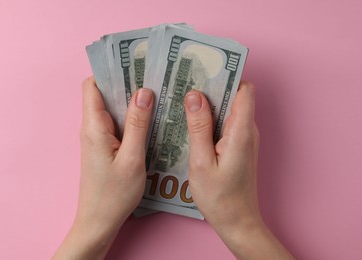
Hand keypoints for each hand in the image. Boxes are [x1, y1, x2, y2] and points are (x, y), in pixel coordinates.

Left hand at [53, 77, 152, 259]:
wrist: (99, 220)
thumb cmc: (114, 194)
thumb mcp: (132, 158)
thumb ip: (137, 124)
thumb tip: (143, 92)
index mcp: (94, 126)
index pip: (92, 85)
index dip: (110, 72)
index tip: (134, 65)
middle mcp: (92, 128)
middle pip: (104, 94)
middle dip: (126, 83)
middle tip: (153, 79)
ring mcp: (98, 137)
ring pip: (112, 108)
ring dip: (131, 101)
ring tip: (156, 96)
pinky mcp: (104, 146)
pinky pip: (117, 123)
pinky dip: (131, 117)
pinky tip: (150, 119)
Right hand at [185, 81, 293, 258]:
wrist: (237, 222)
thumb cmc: (219, 197)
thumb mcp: (201, 161)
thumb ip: (199, 127)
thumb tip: (194, 96)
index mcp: (241, 131)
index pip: (244, 89)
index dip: (227, 76)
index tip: (204, 69)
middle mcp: (247, 131)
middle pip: (235, 96)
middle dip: (212, 87)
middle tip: (185, 83)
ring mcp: (244, 139)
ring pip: (229, 110)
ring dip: (209, 103)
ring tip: (183, 100)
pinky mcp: (238, 147)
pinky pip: (226, 123)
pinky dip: (210, 118)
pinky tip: (191, 123)